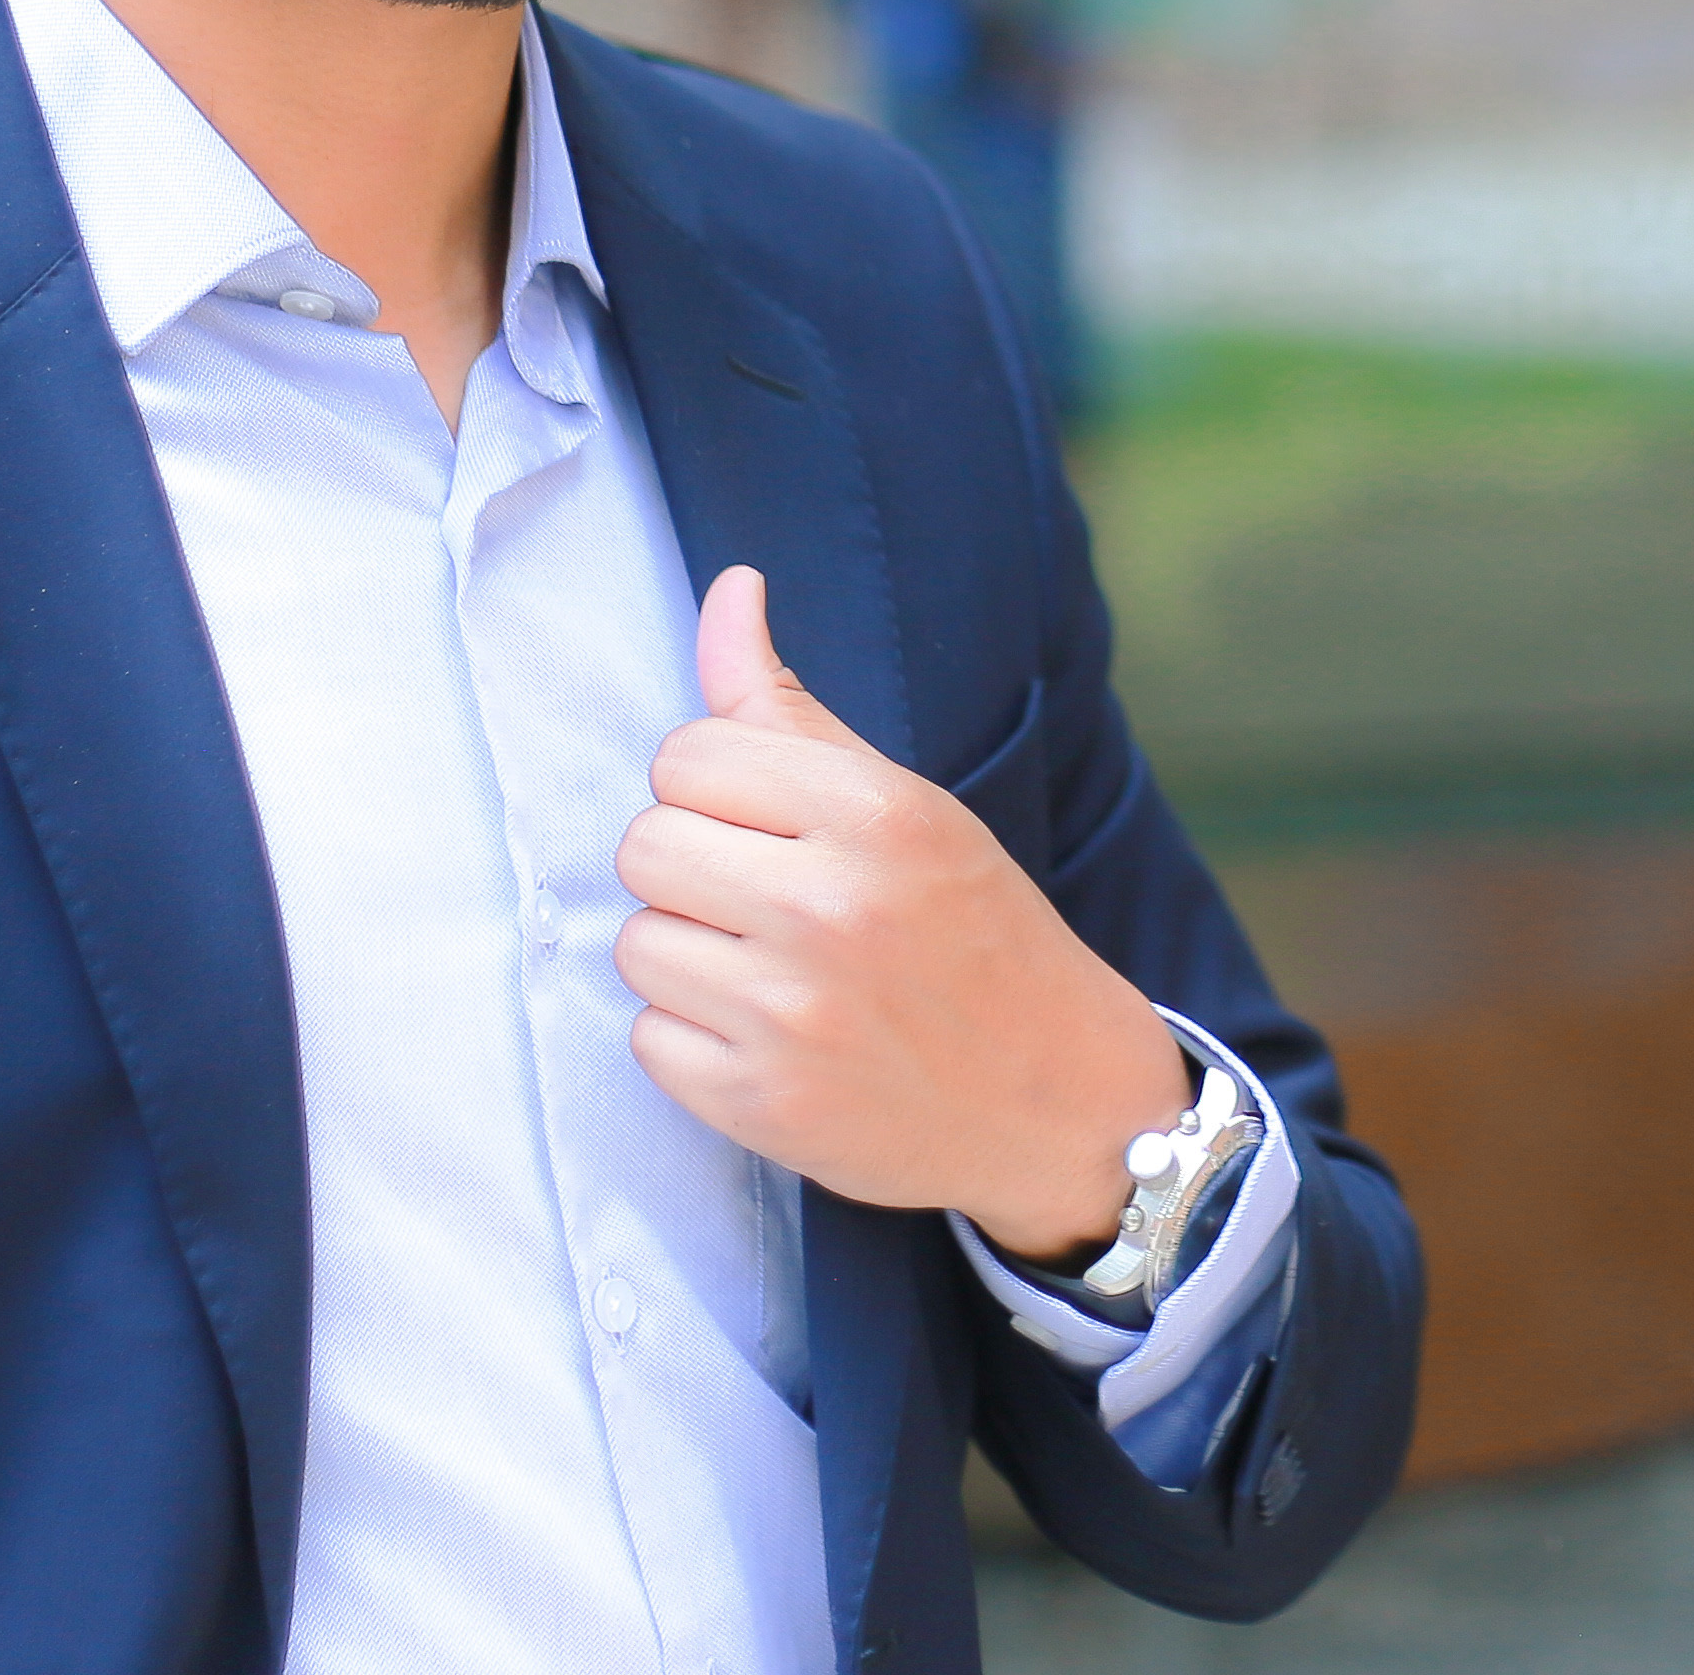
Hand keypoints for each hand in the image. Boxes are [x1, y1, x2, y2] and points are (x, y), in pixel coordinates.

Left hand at [617, 567, 1196, 1259]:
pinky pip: (648, 1039)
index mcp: (874, 813)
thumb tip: (731, 588)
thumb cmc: (972, 930)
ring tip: (768, 969)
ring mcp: (792, 1014)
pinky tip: (767, 1035)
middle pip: (643, 846)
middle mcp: (830, 908)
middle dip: (691, 868)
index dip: (712, 788)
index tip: (768, 826)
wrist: (1057, 1098)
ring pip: (636, 945)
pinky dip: (694, 1039)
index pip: (684, 754)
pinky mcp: (760, 1105)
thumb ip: (789, 706)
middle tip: (764, 899)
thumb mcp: (904, 803)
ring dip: (687, 956)